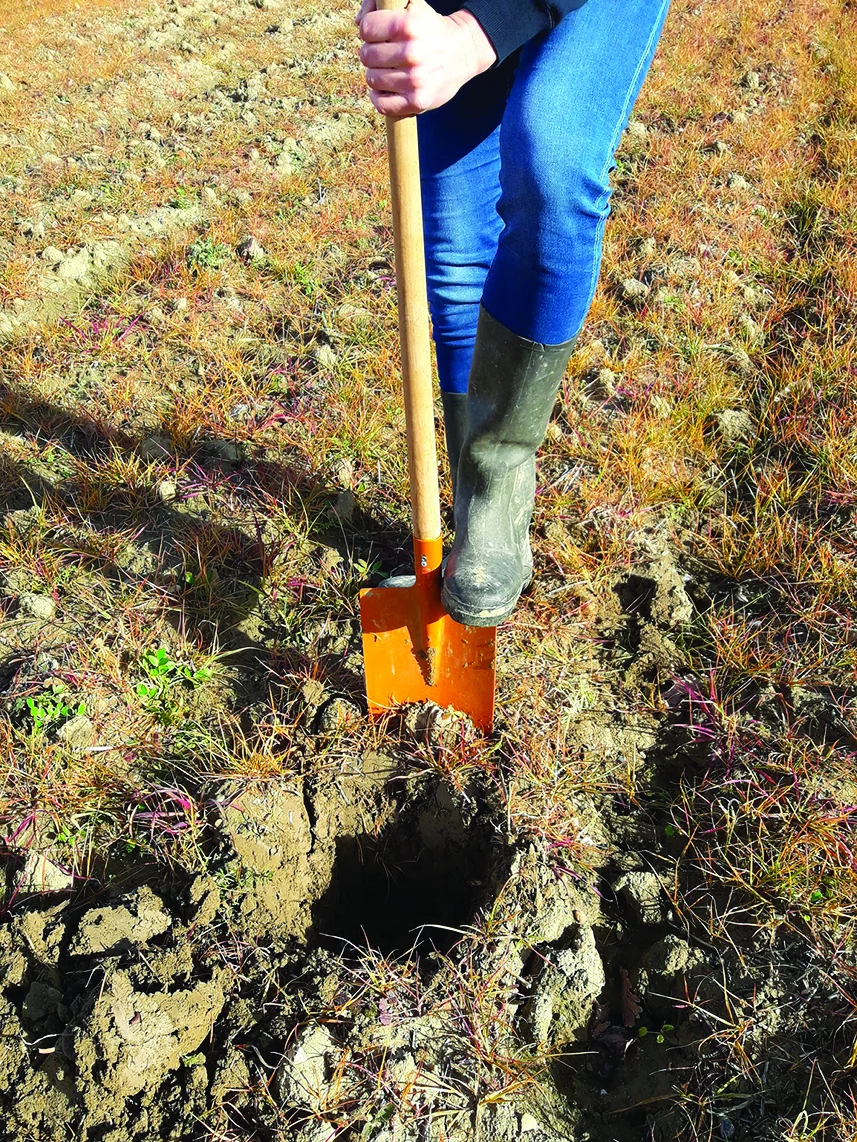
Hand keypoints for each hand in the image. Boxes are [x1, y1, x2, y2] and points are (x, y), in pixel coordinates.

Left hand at [356, 0, 496, 115]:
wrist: (463, 52)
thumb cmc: (430, 27)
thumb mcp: (411, 4)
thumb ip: (380, 2)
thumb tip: (358, 22)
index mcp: (407, 25)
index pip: (366, 29)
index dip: (369, 31)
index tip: (379, 35)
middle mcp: (411, 53)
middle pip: (366, 56)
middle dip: (372, 54)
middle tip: (385, 54)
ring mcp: (414, 80)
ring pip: (372, 80)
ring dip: (376, 75)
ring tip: (389, 70)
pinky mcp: (417, 102)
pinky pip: (382, 105)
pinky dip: (380, 98)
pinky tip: (387, 89)